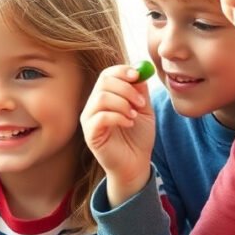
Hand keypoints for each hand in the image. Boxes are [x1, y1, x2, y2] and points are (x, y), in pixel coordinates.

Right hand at [80, 65, 155, 202]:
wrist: (136, 163)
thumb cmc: (138, 138)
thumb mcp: (144, 111)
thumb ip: (141, 92)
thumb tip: (141, 72)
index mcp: (106, 96)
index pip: (107, 75)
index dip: (121, 71)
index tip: (137, 75)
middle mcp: (94, 105)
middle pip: (103, 82)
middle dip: (125, 88)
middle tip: (140, 102)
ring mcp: (90, 119)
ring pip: (101, 97)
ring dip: (123, 103)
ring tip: (134, 115)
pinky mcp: (90, 134)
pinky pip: (100, 117)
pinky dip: (118, 117)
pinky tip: (128, 124)